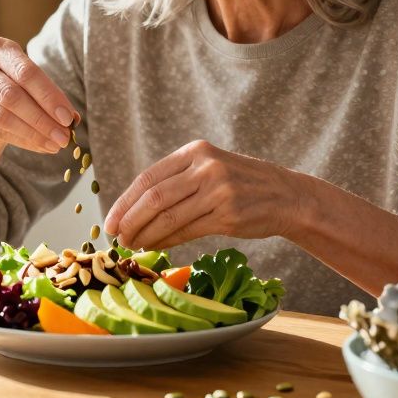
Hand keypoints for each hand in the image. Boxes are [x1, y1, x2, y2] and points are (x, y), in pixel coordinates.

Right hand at [0, 37, 76, 154]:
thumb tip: (72, 119)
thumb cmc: (17, 88)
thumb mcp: (33, 85)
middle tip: (64, 136)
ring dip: (33, 133)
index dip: (49, 96)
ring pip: (2, 115)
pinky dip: (22, 141)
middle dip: (42, 118)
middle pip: (13, 95)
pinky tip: (40, 146)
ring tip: (55, 144)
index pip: (27, 72)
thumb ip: (51, 98)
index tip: (68, 117)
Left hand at [103, 140, 300, 249]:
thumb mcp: (210, 168)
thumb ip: (177, 181)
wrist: (286, 196)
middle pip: (154, 197)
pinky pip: (188, 231)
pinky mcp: (229, 215)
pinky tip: (156, 245)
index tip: (110, 220)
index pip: (149, 177)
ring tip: (133, 244)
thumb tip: (134, 209)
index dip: (125, 201)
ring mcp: (218, 190)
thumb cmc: (241, 184)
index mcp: (195, 151)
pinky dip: (167, 240)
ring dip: (146, 234)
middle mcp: (206, 167)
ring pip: (169, 216)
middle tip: (117, 237)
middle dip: (130, 220)